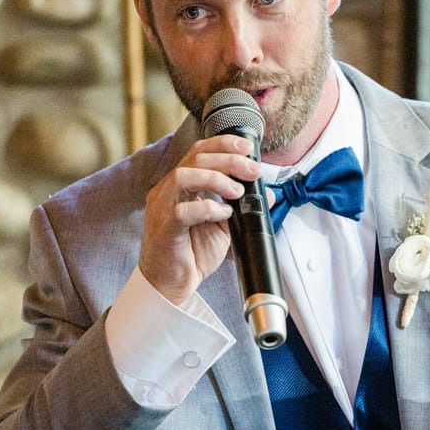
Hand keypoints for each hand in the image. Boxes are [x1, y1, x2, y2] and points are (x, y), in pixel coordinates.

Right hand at [139, 134, 261, 304]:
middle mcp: (167, 191)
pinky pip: (183, 211)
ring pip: (184, 176)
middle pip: (195, 158)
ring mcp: (162, 208)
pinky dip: (208, 208)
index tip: (248, 149)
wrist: (172, 285)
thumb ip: (242, 207)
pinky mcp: (164, 228)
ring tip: (238, 191)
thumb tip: (267, 193)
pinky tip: (223, 215)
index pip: (199, 152)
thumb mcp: (224, 227)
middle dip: (229, 160)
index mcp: (180, 185)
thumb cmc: (191, 254)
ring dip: (216, 179)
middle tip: (252, 170)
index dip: (224, 144)